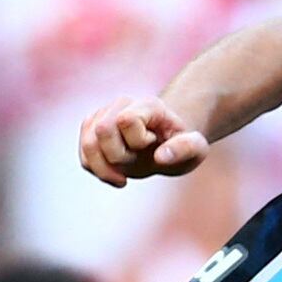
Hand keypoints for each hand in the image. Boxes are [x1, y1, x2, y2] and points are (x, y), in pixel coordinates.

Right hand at [77, 96, 208, 184]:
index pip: (125, 120)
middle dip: (118, 157)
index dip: (137, 142)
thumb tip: (160, 157)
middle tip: (137, 162)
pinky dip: (96, 170)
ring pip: (87, 143)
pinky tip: (115, 175)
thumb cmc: (183, 145)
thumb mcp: (197, 149)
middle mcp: (122, 104)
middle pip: (101, 131)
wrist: (167, 142)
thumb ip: (185, 149)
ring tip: (123, 177)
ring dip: (104, 168)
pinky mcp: (91, 128)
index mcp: (149, 105)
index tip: (153, 148)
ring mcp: (104, 114)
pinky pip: (84, 154)